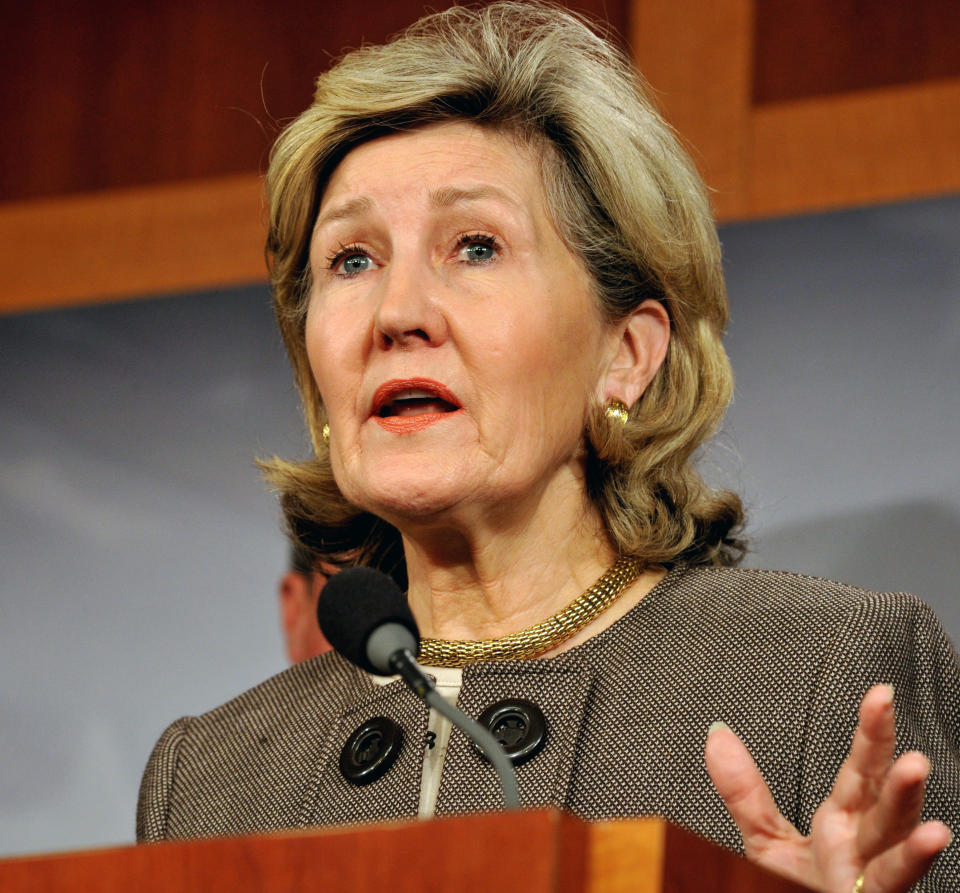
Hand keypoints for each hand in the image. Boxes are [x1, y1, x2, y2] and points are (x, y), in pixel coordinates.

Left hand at [705, 684, 952, 891]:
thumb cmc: (794, 889)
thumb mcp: (764, 839)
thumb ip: (744, 790)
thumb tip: (717, 732)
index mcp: (844, 824)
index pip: (861, 771)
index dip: (872, 733)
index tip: (881, 693)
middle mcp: (865, 848)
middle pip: (885, 807)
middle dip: (899, 777)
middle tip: (912, 747)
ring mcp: (869, 882)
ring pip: (894, 847)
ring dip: (909, 813)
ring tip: (917, 772)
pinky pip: (889, 885)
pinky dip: (910, 862)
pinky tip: (931, 838)